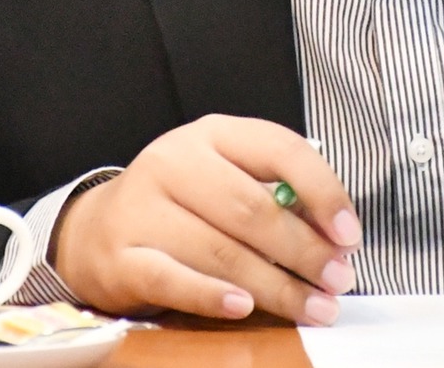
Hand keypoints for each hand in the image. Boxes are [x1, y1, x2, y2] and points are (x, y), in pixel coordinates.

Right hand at [52, 115, 360, 322]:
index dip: (322, 191)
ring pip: (220, 250)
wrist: (95, 230)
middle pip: (252, 208)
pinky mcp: (121, 256)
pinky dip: (212, 296)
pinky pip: (173, 280)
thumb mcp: (225, 179)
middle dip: (304, 250)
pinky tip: (244, 308)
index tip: (348, 233)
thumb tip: (334, 235)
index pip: (279, 149)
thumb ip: (275, 195)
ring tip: (312, 307)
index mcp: (212, 135)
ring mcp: (142, 208)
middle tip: (338, 280)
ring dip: (275, 286)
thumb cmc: (180, 205)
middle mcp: (174, 162)